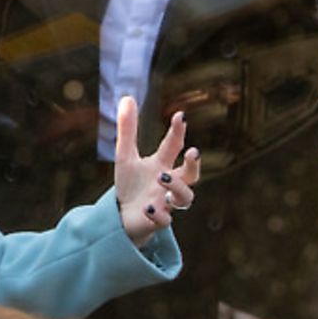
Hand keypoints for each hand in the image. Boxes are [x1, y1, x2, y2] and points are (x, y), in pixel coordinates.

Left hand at [113, 96, 200, 247]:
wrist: (123, 216)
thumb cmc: (130, 185)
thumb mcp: (125, 155)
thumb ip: (128, 129)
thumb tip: (128, 97)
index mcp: (162, 164)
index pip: (174, 145)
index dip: (178, 130)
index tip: (180, 116)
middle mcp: (169, 184)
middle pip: (191, 175)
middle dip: (194, 164)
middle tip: (192, 152)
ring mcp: (165, 203)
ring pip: (185, 199)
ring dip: (177, 188)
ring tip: (162, 177)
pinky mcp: (156, 221)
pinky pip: (164, 220)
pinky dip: (159, 215)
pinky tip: (149, 208)